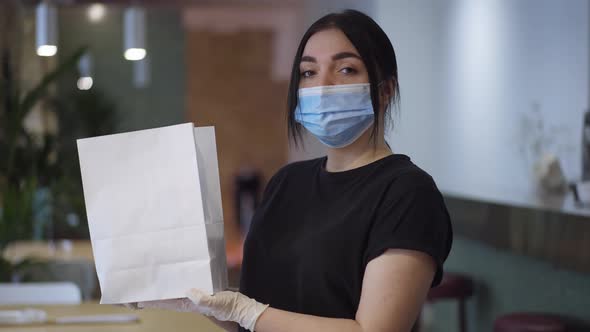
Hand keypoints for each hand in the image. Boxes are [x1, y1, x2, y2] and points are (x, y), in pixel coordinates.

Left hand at [139, 289, 268, 331]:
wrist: (242, 309)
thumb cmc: (230, 307)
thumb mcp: (217, 303)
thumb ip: (203, 299)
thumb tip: (189, 291)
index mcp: (189, 303)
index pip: (165, 302)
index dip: (150, 300)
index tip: (135, 298)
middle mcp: (189, 300)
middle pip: (165, 297)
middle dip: (152, 293)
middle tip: (138, 287)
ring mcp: (194, 295)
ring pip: (173, 290)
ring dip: (162, 286)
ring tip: (151, 279)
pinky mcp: (201, 289)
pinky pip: (184, 284)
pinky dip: (176, 280)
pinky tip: (174, 275)